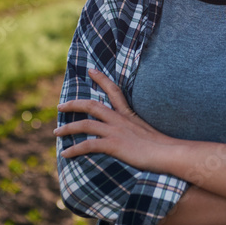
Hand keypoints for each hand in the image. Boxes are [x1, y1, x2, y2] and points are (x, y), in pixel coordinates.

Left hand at [54, 69, 173, 171]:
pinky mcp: (114, 144)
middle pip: (92, 105)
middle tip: (60, 106)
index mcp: (129, 115)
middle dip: (73, 104)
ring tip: (56, 132)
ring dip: (68, 128)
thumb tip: (135, 136)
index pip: (114, 91)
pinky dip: (74, 150)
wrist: (169, 153)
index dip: (101, 79)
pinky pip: (88, 145)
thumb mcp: (149, 133)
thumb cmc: (163, 147)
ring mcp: (116, 131)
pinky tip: (65, 154)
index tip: (90, 70)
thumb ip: (138, 130)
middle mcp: (120, 120)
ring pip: (85, 124)